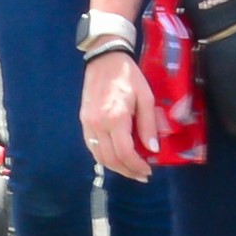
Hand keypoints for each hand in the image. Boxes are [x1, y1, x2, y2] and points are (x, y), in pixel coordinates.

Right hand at [82, 51, 158, 180]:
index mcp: (115, 118)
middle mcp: (98, 125)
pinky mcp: (83, 122)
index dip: (137, 166)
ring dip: (115, 167)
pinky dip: (104, 157)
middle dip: (127, 171)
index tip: (148, 171)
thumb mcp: (146, 97)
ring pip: (99, 156)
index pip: (125, 152)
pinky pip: (92, 147)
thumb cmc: (129, 76)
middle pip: (110, 159)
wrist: (104, 60)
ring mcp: (87, 124)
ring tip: (131, 170)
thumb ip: (148, 125)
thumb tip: (152, 149)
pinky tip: (116, 158)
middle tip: (142, 175)